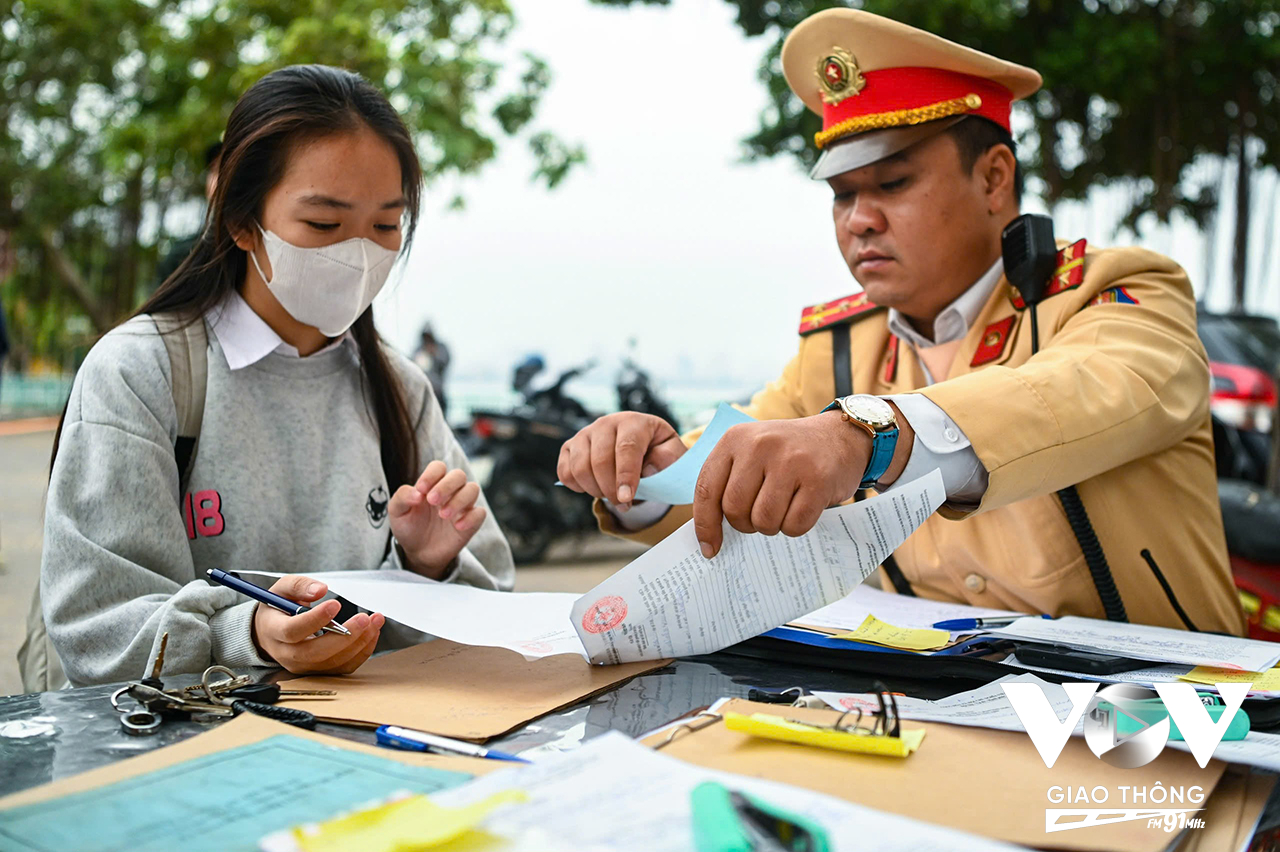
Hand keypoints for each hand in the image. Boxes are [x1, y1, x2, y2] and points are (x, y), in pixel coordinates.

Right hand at [251, 575, 383, 674]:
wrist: (271, 633)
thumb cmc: (278, 609)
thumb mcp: (282, 589)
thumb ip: (299, 586)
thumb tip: (321, 590)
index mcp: (273, 631)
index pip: (292, 631)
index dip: (315, 620)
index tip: (335, 604)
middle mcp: (287, 654)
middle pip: (315, 653)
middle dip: (344, 636)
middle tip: (363, 618)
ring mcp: (303, 666)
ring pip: (333, 662)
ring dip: (359, 643)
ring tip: (375, 621)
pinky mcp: (319, 670)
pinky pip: (343, 666)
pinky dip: (362, 651)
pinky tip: (371, 632)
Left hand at [390, 460, 486, 577]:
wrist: (418, 553)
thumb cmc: (409, 527)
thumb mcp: (397, 512)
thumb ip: (402, 497)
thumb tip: (417, 493)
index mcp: (432, 484)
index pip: (439, 467)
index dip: (431, 474)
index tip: (421, 489)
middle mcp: (450, 492)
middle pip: (459, 475)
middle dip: (446, 486)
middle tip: (432, 501)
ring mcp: (462, 506)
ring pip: (472, 489)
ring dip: (459, 500)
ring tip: (443, 515)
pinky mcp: (471, 522)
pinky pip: (480, 513)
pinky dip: (471, 518)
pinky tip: (457, 526)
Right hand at [558, 412, 686, 509]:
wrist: (642, 447)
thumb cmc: (659, 452)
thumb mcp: (674, 454)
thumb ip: (667, 459)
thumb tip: (648, 469)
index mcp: (634, 422)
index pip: (626, 448)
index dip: (625, 476)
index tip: (626, 499)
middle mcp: (606, 423)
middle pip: (600, 460)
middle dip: (610, 489)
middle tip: (624, 505)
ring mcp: (584, 434)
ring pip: (579, 467)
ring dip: (595, 490)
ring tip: (612, 495)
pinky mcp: (570, 447)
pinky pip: (565, 472)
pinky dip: (577, 486)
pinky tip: (595, 488)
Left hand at [693, 412, 872, 557]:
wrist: (839, 436)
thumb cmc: (788, 454)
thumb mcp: (751, 453)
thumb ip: (727, 483)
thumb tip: (709, 538)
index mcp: (736, 438)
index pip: (707, 489)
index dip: (706, 525)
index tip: (710, 548)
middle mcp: (760, 444)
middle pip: (734, 509)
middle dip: (745, 524)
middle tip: (760, 516)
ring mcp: (790, 460)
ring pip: (764, 521)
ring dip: (772, 526)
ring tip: (783, 508)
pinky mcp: (818, 479)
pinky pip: (794, 525)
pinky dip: (796, 527)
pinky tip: (802, 507)